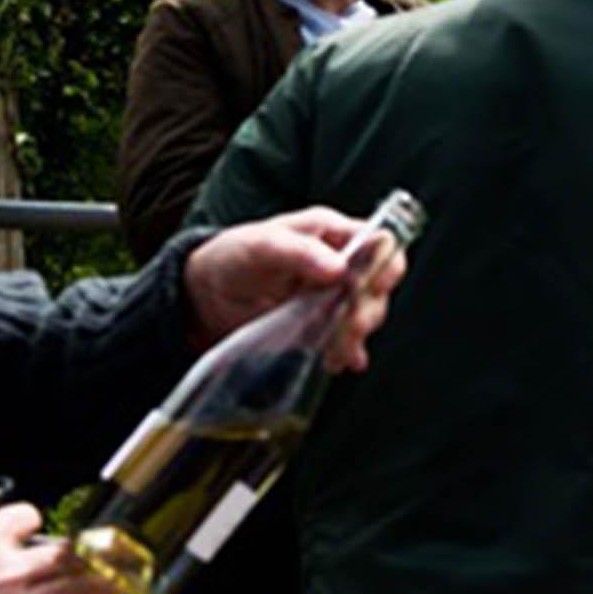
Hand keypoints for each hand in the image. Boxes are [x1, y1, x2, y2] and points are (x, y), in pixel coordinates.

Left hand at [184, 206, 408, 371]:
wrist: (206, 295)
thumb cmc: (233, 255)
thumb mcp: (261, 246)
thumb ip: (299, 252)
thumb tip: (340, 268)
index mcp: (331, 233)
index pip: (380, 242)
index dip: (386, 264)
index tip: (373, 288)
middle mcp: (340, 261)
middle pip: (378, 284)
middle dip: (368, 308)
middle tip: (348, 327)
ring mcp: (333, 295)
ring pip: (367, 313)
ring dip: (356, 334)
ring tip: (336, 349)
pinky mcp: (323, 324)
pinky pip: (347, 339)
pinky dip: (347, 352)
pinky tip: (337, 361)